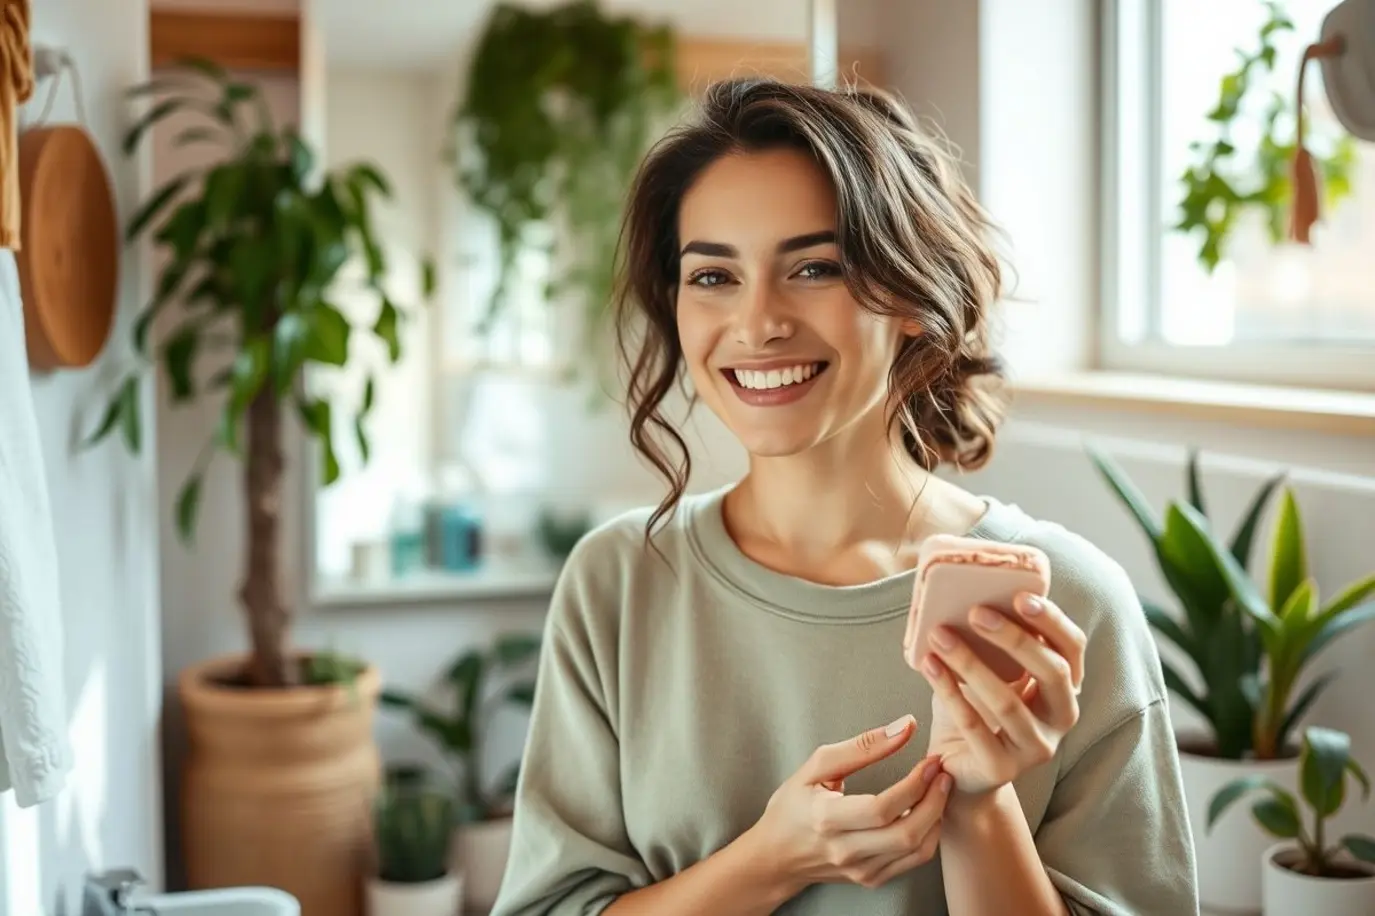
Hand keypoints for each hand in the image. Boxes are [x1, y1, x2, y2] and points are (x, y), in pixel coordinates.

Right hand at [747, 715, 952, 893]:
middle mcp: (845, 850)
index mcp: (826, 819)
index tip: (930, 762)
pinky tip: (928, 811)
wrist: (777, 855)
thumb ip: (862, 746)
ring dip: (937, 816)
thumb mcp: (817, 766)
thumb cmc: (793, 806)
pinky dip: (930, 834)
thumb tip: (905, 727)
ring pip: (917, 849)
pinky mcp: (871, 879)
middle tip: (943, 773)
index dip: (913, 785)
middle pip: (906, 833)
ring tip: (939, 788)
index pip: (881, 809)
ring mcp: (860, 870)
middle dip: (935, 801)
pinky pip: (913, 860)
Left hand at [918, 592, 1085, 797]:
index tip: (1020, 596)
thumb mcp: (991, 670)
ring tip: (939, 635)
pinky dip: (949, 691)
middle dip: (1014, 639)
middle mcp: (1061, 719)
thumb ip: (993, 640)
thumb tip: (966, 589)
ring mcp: (1036, 748)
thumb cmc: (977, 707)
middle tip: (975, 612)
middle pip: (1052, 673)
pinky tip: (929, 665)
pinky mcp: (1003, 769)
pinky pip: (975, 726)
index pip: (1072, 648)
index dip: (1052, 621)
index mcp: (1065, 687)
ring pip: (1008, 702)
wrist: (959, 767)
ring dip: (970, 663)